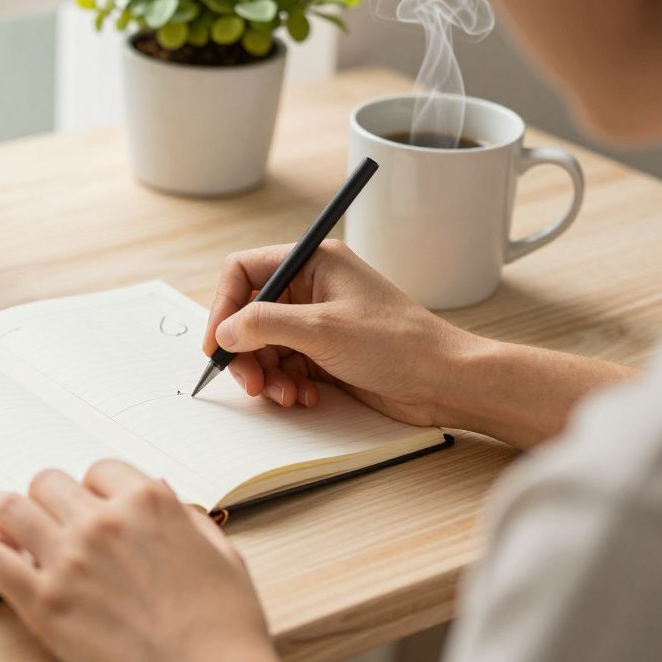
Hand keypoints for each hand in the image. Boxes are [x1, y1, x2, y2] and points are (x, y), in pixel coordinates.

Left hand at [0, 460, 278, 661]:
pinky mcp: (44, 601)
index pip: (100, 471)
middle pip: (49, 482)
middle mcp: (103, 522)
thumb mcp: (222, 555)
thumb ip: (186, 520)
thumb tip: (162, 496)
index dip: (91, 489)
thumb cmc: (224, 627)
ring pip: (11, 507)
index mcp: (149, 503)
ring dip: (3, 510)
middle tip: (43, 513)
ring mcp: (69, 559)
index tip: (88, 503)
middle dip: (47, 497)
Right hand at [203, 240, 473, 427]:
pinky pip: (284, 366)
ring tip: (285, 396)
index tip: (216, 344)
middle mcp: (312, 287)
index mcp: (312, 263)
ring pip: (264, 345)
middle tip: (249, 384)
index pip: (243, 272)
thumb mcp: (321, 330)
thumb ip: (264, 325)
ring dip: (266, 375)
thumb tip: (224, 332)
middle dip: (246, 352)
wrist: (445, 381)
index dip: (223, 306)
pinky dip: (286, 384)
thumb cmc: (397, 344)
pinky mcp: (325, 352)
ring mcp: (318, 321)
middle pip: (249, 315)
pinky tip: (305, 398)